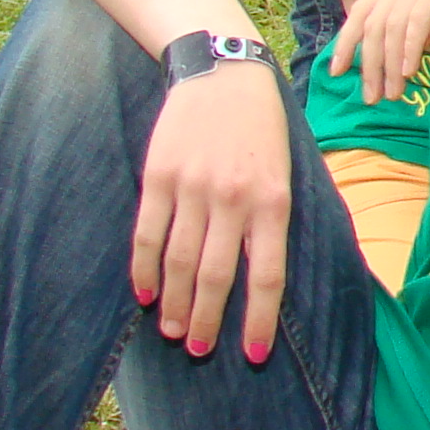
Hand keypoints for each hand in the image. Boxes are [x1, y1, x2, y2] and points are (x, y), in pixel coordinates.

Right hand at [129, 57, 292, 362]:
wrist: (224, 74)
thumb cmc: (262, 129)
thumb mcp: (286, 170)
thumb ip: (275, 219)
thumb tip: (266, 277)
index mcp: (274, 201)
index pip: (266, 275)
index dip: (257, 321)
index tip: (251, 355)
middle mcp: (234, 200)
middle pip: (216, 277)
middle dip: (206, 321)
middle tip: (198, 350)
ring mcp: (193, 189)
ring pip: (178, 262)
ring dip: (173, 303)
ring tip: (171, 331)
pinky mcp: (159, 178)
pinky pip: (147, 234)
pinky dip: (143, 269)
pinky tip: (144, 294)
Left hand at [328, 0, 429, 108]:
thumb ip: (411, 26)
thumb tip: (396, 63)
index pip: (361, 13)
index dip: (345, 43)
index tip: (338, 73)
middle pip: (374, 25)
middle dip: (370, 65)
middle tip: (372, 97)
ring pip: (392, 27)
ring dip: (390, 64)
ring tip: (393, 93)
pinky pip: (417, 20)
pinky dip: (410, 48)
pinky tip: (409, 70)